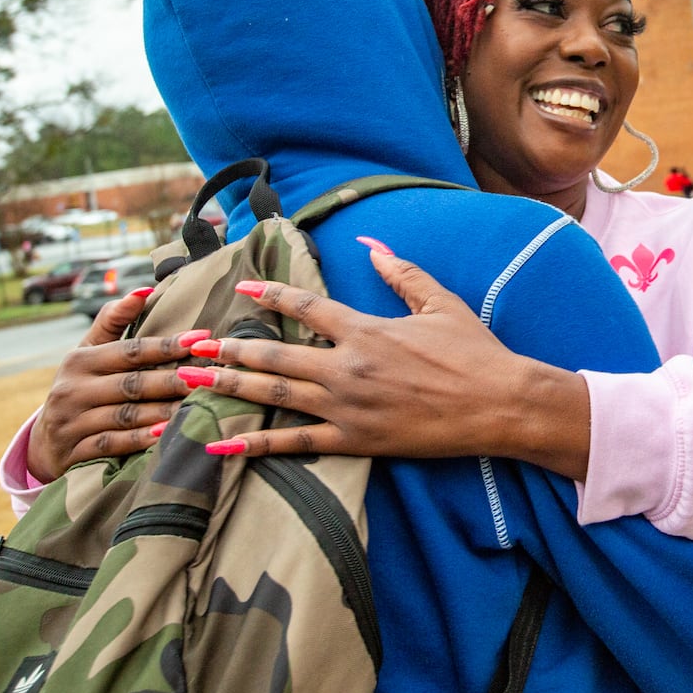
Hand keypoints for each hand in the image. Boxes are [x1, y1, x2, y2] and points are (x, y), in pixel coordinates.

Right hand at [28, 290, 197, 482]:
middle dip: (174, 380)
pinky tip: (167, 434)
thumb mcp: (88, 352)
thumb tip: (145, 290)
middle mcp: (73, 390)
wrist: (46, 442)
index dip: (167, 345)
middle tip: (210, 376)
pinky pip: (114, 444)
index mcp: (80, 361)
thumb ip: (114, 320)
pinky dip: (141, 440)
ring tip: (199, 404)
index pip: (130, 351)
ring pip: (127, 415)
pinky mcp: (76, 452)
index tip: (202, 337)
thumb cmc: (81, 386)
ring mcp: (73, 422)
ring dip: (164, 410)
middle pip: (133, 384)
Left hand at [178, 246, 590, 477]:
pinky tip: (221, 447)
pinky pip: (296, 444)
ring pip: (275, 396)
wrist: (501, 403)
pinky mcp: (356, 441)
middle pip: (274, 356)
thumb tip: (371, 245)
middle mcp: (348, 366)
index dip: (270, 297)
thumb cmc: (475, 352)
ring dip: (229, 388)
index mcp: (366, 329)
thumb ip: (402, 272)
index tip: (242, 290)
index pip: (305, 308)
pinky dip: (256, 446)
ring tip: (191, 384)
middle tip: (191, 347)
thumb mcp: (440, 302)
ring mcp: (348, 407)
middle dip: (228, 350)